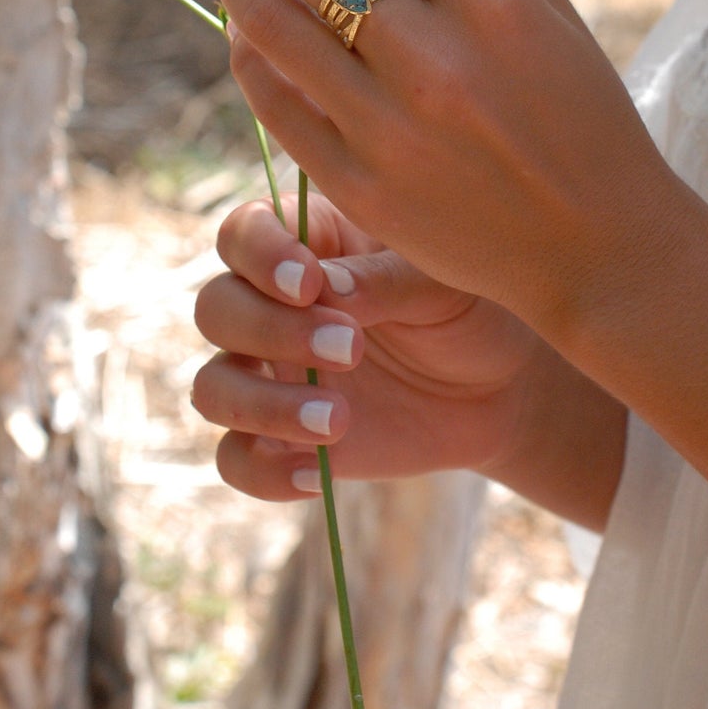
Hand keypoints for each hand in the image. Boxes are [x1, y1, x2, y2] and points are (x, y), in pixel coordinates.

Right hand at [192, 191, 548, 501]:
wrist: (495, 391)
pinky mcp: (278, 438)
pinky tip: (317, 475)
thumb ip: (385, 278)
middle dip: (270, 331)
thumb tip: (329, 289)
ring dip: (262, 404)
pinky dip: (262, 472)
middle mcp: (269, 306)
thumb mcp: (443, 282)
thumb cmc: (466, 311)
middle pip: (216, 308)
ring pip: (212, 386)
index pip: (243, 233)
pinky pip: (235, 459)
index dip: (259, 255)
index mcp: (305, 246)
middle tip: (350, 349)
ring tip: (337, 420)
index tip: (308, 284)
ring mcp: (268, 374)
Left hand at [194, 0, 689, 365]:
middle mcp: (435, 59)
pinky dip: (248, 48)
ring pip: (275, 21)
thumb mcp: (542, 2)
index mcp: (493, 1)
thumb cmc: (577, 106)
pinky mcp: (357, 182)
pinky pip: (275, 99)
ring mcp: (388, 126)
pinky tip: (239, 16)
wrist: (595, 244)